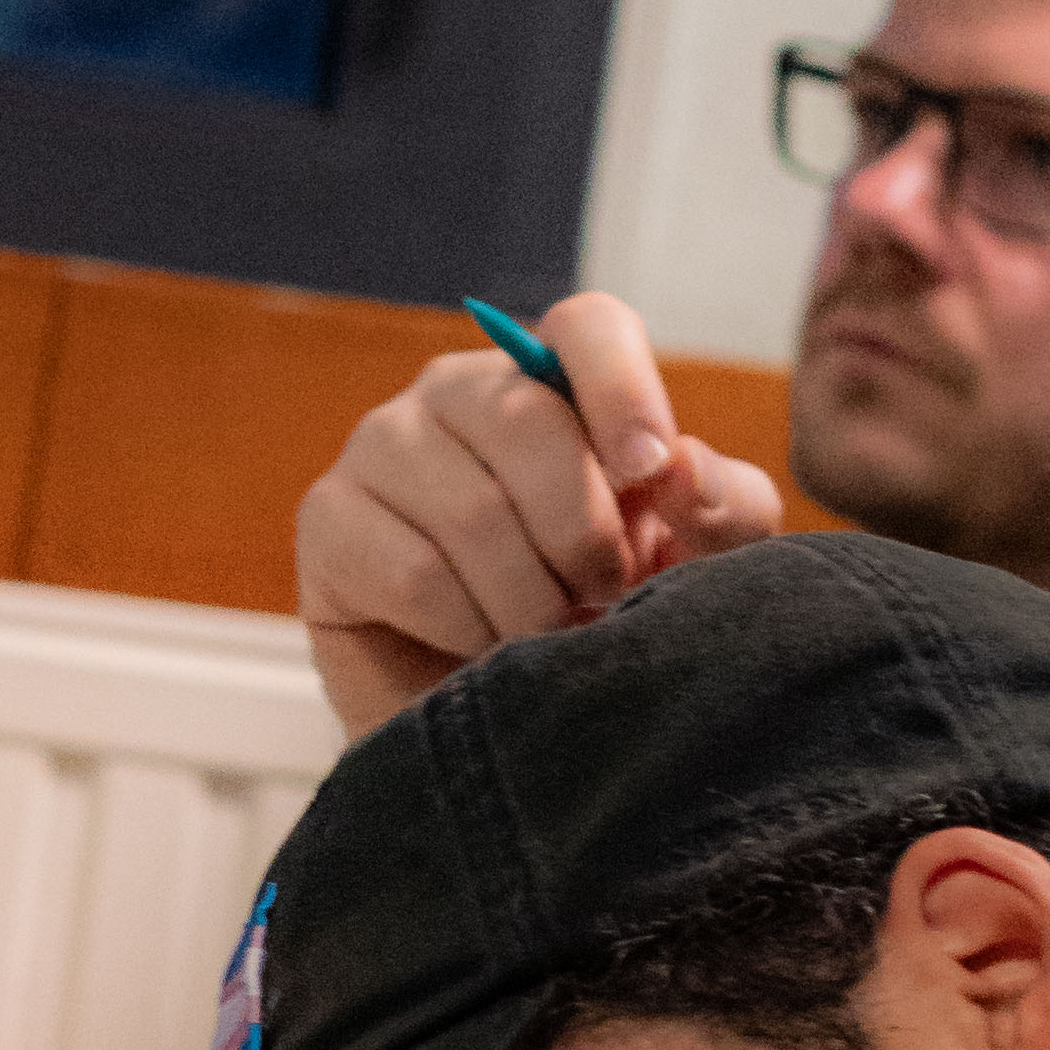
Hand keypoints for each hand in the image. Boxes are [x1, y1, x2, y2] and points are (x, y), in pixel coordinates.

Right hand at [292, 288, 782, 738]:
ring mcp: (381, 447)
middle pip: (528, 420)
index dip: (624, 390)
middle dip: (584, 532)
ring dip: (531, 599)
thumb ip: (720, 506)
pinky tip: (479, 650)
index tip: (650, 474)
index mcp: (551, 380)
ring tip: (547, 636)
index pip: (587, 327)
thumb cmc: (600, 615)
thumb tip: (678, 467)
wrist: (504, 722)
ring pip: (473, 510)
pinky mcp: (329, 521)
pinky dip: (466, 627)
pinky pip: (411, 570)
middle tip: (601, 596)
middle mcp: (457, 392)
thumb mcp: (694, 562)